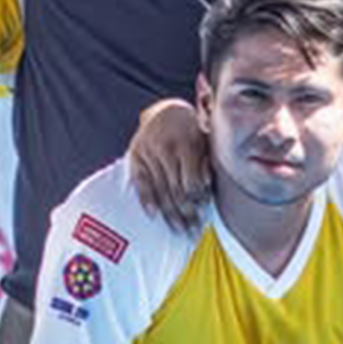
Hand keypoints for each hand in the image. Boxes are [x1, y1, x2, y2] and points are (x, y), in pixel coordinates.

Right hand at [126, 99, 210, 229]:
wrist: (165, 111)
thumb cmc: (191, 130)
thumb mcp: (204, 141)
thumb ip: (205, 162)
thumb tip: (207, 185)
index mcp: (186, 144)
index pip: (191, 181)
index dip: (198, 200)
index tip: (204, 214)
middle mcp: (165, 149)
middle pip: (176, 189)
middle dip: (186, 213)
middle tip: (193, 232)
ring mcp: (148, 153)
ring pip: (160, 189)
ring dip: (170, 213)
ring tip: (179, 230)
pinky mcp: (135, 156)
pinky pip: (140, 182)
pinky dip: (147, 199)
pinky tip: (153, 215)